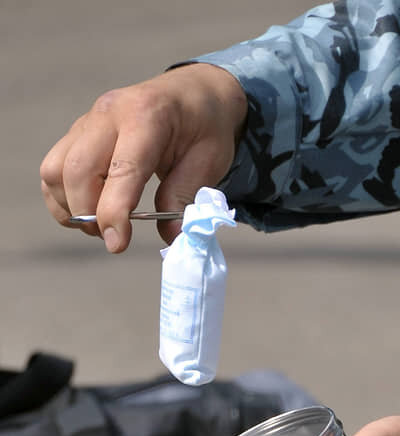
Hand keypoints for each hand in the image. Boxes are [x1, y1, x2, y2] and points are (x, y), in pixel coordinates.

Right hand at [39, 63, 246, 251]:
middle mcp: (109, 113)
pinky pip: (54, 168)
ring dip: (71, 207)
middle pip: (78, 170)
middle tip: (112, 238)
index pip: (123, 169)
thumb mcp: (210, 160)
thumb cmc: (204, 126)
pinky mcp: (77, 131)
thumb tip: (171, 237)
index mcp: (148, 116)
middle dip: (89, 213)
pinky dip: (62, 197)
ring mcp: (88, 120)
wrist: (193, 91)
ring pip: (55, 170)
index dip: (114, 211)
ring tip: (102, 226)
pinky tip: (88, 211)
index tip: (117, 245)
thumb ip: (186, 196)